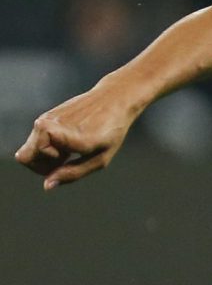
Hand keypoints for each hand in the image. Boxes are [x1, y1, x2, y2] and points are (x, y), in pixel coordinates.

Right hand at [16, 84, 141, 189]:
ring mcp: (45, 118)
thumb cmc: (111, 131)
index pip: (30, 155)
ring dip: (46, 155)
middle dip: (43, 164)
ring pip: (29, 148)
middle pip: (25, 156)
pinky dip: (49, 146)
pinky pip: (36, 140)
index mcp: (65, 135)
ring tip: (69, 149)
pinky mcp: (46, 116)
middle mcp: (49, 124)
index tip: (67, 158)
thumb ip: (73, 173)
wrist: (113, 99)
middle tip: (67, 157)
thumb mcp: (99, 159)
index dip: (47, 166)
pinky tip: (67, 142)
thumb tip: (47, 185)